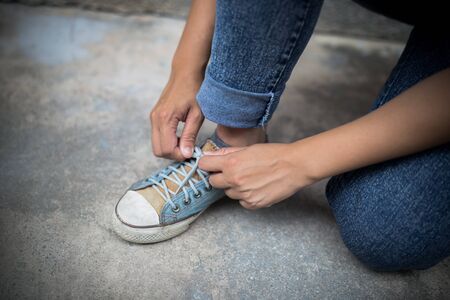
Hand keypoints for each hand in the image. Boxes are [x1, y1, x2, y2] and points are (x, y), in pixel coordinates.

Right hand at [150, 74, 203, 160]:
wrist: (185, 73)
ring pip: (156, 145)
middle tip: (188, 149)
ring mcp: (153, 118)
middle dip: (173, 154)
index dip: (179, 155)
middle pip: (158, 150)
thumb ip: (190, 135)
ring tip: (186, 142)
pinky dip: (168, 141)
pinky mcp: (154, 117)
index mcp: (165, 118)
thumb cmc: (194, 91)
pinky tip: (181, 136)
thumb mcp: (197, 115)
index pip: (167, 149)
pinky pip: (157, 137)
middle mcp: (155, 119)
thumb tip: (186, 154)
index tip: (192, 152)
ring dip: (170, 148)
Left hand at [199, 143, 314, 208]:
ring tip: (250, 178)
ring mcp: (243, 194)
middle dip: (219, 176)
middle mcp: (234, 180)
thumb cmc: (274, 154)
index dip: (207, 164)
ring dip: (234, 187)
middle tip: (232, 171)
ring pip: (228, 193)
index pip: (204, 165)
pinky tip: (257, 187)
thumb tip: (212, 155)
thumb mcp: (248, 148)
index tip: (211, 164)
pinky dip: (246, 196)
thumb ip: (227, 153)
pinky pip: (241, 202)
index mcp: (231, 164)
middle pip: (213, 182)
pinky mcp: (253, 204)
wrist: (294, 166)